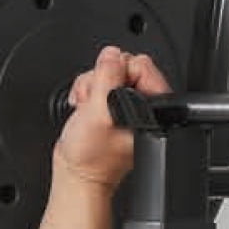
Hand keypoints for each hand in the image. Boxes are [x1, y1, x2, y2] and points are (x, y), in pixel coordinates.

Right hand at [54, 45, 171, 190]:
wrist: (75, 174)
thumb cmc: (91, 159)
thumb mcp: (98, 112)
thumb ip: (107, 78)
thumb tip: (111, 54)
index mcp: (153, 109)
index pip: (141, 65)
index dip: (119, 73)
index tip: (107, 92)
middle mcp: (145, 105)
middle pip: (123, 65)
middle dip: (103, 80)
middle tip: (97, 104)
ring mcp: (128, 105)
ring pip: (109, 72)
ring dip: (92, 87)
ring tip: (90, 111)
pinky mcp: (111, 105)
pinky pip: (100, 82)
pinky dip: (88, 92)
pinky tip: (86, 109)